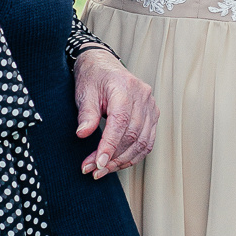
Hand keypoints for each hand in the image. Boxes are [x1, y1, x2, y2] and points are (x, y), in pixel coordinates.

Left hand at [74, 48, 157, 178]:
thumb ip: (86, 114)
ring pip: (142, 142)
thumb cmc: (93, 78)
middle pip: (132, 135)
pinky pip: (147, 141)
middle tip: (93, 170)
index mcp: (125, 87)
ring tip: (102, 170)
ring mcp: (151, 106)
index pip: (121, 122)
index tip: (97, 163)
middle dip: (112, 157)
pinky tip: (117, 163)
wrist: (103, 65)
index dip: (110, 145)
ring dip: (122, 161)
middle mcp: (142, 96)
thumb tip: (82, 134)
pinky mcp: (152, 115)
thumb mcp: (84, 93)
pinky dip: (133, 156)